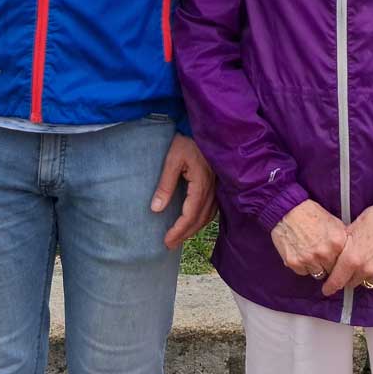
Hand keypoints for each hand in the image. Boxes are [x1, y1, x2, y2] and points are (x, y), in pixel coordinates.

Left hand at [153, 134, 217, 248]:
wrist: (206, 128)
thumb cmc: (186, 141)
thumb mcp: (172, 160)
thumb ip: (165, 185)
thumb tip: (156, 209)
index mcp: (201, 184)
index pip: (190, 215)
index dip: (179, 230)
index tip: (166, 240)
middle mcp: (211, 189)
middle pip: (200, 220)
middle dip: (185, 234)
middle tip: (170, 244)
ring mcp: (216, 187)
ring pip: (208, 216)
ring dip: (194, 229)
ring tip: (180, 236)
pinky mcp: (217, 184)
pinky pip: (212, 209)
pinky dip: (202, 220)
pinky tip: (193, 222)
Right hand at [270, 199, 347, 280]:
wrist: (288, 210)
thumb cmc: (310, 214)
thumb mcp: (334, 223)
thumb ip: (343, 240)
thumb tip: (351, 254)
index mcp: (337, 242)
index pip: (346, 264)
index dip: (341, 262)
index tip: (338, 262)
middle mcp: (324, 252)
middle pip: (332, 271)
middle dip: (328, 265)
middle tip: (322, 254)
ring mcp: (309, 259)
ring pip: (318, 274)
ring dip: (316, 267)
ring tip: (311, 252)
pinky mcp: (295, 262)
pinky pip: (303, 272)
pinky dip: (302, 265)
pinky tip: (301, 252)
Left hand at [322, 206, 372, 296]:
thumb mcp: (350, 231)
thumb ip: (341, 250)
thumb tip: (332, 260)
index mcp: (352, 259)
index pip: (337, 282)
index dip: (330, 286)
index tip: (327, 289)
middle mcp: (366, 269)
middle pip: (352, 283)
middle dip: (349, 277)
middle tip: (352, 265)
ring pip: (368, 283)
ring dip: (365, 275)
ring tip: (369, 260)